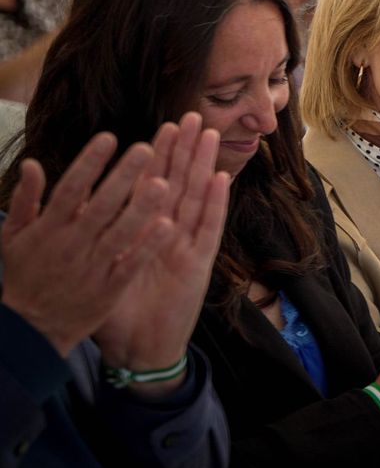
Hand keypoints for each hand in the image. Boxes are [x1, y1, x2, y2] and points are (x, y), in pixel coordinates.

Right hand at [1, 134, 173, 357]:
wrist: (30, 328)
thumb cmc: (25, 274)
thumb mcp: (13, 237)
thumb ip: (25, 200)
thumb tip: (31, 163)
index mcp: (48, 228)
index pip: (69, 189)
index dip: (89, 163)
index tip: (109, 137)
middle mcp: (71, 244)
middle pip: (101, 205)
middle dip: (123, 177)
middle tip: (145, 148)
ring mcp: (91, 266)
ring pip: (120, 232)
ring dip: (141, 208)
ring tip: (163, 182)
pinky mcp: (109, 288)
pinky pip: (130, 263)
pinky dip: (147, 245)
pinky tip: (167, 225)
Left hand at [93, 115, 230, 397]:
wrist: (137, 351)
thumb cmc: (116, 313)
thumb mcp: (96, 269)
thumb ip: (89, 237)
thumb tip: (68, 207)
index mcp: (144, 233)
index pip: (152, 187)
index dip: (158, 157)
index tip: (162, 127)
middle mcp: (168, 235)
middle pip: (179, 184)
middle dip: (185, 150)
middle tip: (191, 116)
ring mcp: (186, 247)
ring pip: (197, 198)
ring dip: (203, 166)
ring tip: (208, 135)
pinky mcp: (198, 265)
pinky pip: (208, 229)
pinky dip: (215, 204)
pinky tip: (222, 178)